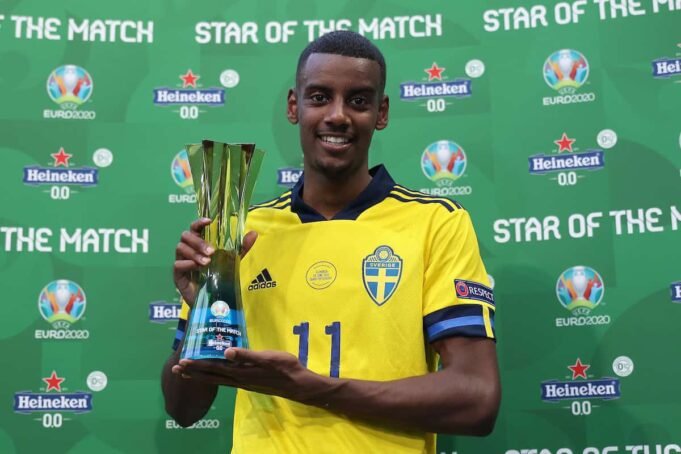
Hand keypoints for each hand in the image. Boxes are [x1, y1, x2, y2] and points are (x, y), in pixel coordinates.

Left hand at [171, 348, 318, 401]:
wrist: (297, 384)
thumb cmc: (284, 368)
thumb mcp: (267, 358)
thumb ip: (247, 356)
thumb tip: (226, 352)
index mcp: (240, 372)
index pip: (213, 368)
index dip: (197, 365)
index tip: (181, 362)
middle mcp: (238, 379)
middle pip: (211, 376)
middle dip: (193, 372)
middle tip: (175, 370)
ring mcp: (243, 382)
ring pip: (217, 379)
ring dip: (201, 375)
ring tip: (187, 373)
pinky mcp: (249, 382)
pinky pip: (226, 379)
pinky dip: (215, 376)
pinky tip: (215, 374)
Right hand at [173, 218, 257, 305]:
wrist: (214, 301)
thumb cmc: (220, 276)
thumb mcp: (234, 261)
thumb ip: (242, 247)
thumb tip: (254, 233)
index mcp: (199, 243)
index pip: (194, 228)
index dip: (199, 222)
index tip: (209, 221)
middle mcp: (188, 250)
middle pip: (186, 236)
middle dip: (198, 242)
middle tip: (212, 251)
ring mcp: (182, 262)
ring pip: (180, 248)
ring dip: (194, 253)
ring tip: (207, 262)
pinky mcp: (178, 275)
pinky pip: (177, 265)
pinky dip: (187, 264)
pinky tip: (197, 266)